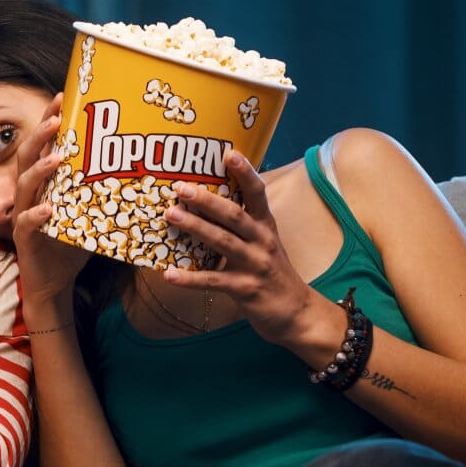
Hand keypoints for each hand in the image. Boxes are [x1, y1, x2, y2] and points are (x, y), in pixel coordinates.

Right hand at [7, 97, 89, 323]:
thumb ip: (104, 191)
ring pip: (25, 185)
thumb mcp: (90, 212)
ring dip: (40, 169)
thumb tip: (145, 171)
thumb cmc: (72, 244)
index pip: (43, 145)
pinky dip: (37, 215)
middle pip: (27, 156)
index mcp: (43, 184)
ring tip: (58, 157)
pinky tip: (49, 209)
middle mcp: (29, 194)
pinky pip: (26, 223)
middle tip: (57, 117)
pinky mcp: (24, 239)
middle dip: (41, 135)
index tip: (61, 96)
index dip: (48, 121)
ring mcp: (23, 215)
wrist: (55, 283)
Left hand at [162, 150, 339, 350]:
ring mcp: (255, 265)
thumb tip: (207, 202)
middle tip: (180, 187)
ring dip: (195, 227)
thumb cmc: (273, 274)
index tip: (228, 154)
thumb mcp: (264, 243)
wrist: (296, 313)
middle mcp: (262, 241)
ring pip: (223, 242)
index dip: (245, 172)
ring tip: (171, 215)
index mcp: (265, 225)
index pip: (257, 193)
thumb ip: (242, 225)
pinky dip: (190, 279)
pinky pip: (214, 281)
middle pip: (234, 215)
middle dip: (207, 200)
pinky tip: (169, 274)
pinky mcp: (246, 290)